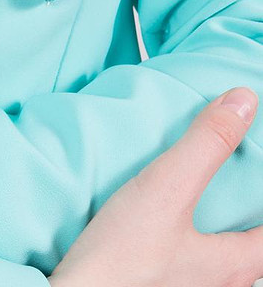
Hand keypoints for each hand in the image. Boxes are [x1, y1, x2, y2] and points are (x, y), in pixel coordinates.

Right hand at [48, 86, 262, 286]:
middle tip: (229, 182)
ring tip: (192, 197)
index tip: (255, 171)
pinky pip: (185, 266)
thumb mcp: (165, 190)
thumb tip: (242, 102)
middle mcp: (218, 286)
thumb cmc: (121, 263)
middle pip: (248, 249)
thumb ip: (206, 145)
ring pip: (215, 260)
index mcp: (232, 267)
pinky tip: (155, 225)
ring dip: (211, 231)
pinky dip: (183, 242)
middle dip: (243, 216)